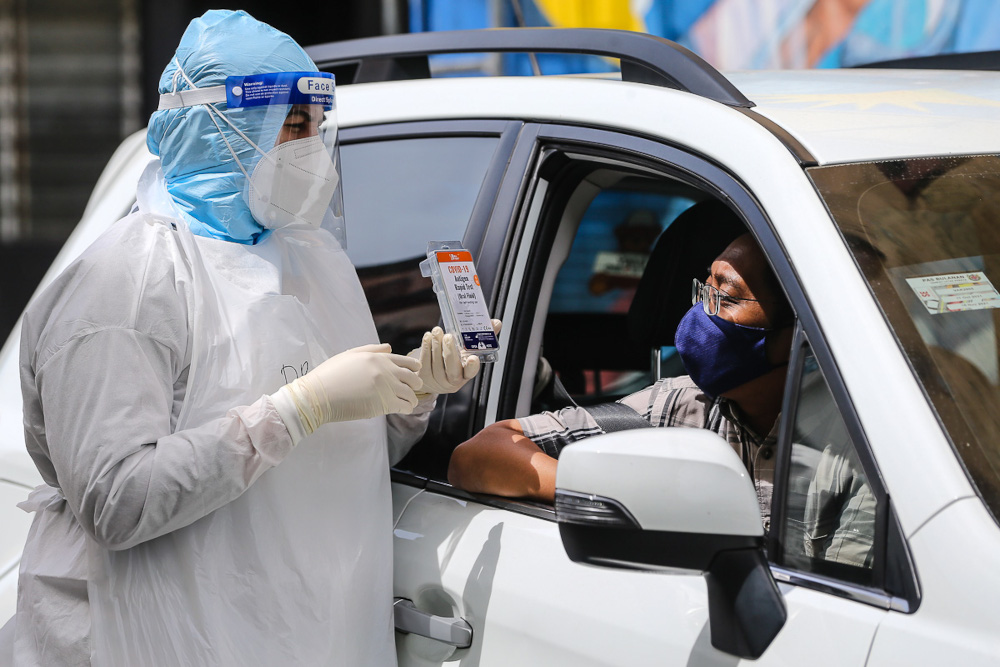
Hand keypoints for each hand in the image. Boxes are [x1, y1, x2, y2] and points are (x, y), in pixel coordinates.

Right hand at [271, 344, 422, 438]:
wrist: (319, 395)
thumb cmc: (331, 374)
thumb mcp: (350, 355)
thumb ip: (373, 350)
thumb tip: (390, 347)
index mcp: (379, 358)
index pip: (408, 362)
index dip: (414, 370)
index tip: (412, 376)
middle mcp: (387, 371)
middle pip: (414, 378)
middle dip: (415, 384)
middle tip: (410, 390)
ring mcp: (387, 388)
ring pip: (412, 394)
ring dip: (412, 398)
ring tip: (407, 402)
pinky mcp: (384, 404)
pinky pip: (405, 406)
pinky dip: (407, 408)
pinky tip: (401, 409)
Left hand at [410, 320, 501, 396]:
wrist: (433, 377)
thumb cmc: (454, 360)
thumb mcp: (467, 351)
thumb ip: (481, 337)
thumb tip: (496, 322)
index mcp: (466, 374)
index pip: (471, 373)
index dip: (472, 367)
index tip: (473, 358)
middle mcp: (453, 381)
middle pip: (452, 370)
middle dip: (450, 352)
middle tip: (449, 336)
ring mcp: (437, 381)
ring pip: (436, 365)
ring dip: (436, 346)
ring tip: (436, 331)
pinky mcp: (424, 378)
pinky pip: (424, 362)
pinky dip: (426, 348)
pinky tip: (428, 337)